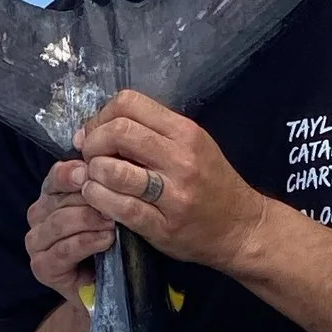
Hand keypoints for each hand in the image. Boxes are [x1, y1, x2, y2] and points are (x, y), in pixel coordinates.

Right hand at [26, 161, 115, 297]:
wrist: (107, 289)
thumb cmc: (109, 244)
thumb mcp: (109, 210)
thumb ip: (102, 186)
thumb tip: (102, 158)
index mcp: (51, 196)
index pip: (57, 176)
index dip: (74, 172)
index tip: (94, 171)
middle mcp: (38, 216)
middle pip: (60, 199)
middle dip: (90, 199)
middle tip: (118, 200)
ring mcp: (36, 243)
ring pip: (60, 222)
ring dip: (90, 221)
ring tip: (115, 223)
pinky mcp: (42, 267)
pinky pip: (64, 249)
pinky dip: (87, 243)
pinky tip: (107, 241)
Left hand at [72, 91, 272, 274]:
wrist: (241, 227)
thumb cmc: (212, 183)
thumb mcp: (193, 145)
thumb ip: (152, 132)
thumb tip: (95, 127)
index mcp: (186, 132)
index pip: (130, 103)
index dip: (102, 116)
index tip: (95, 133)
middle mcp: (181, 159)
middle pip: (118, 132)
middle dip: (93, 142)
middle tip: (90, 157)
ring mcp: (173, 194)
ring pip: (114, 170)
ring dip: (92, 172)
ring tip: (93, 178)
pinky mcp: (163, 226)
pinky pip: (120, 207)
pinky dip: (98, 199)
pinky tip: (97, 198)